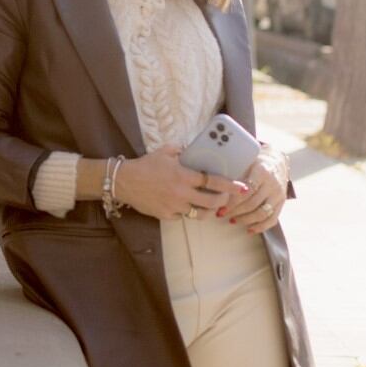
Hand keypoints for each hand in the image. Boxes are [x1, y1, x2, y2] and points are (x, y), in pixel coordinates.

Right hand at [113, 145, 248, 220]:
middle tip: (226, 198)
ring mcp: (174, 207)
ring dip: (207, 210)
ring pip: (198, 214)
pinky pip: (182, 216)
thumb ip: (182, 151)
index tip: (241, 187)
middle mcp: (181, 193)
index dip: (230, 185)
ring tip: (210, 205)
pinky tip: (184, 204)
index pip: (213, 181)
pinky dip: (186, 211)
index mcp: (184, 175)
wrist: (124, 181)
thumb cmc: (145, 165)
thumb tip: (194, 150)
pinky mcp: (166, 216)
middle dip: (223, 201)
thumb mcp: (165, 151)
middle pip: (211, 202)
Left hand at [218, 144, 288, 232]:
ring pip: (262, 213)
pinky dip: (260, 227)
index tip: (221, 207)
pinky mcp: (282, 203)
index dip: (232, 202)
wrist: (278, 161)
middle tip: (222, 214)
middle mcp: (272, 184)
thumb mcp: (246, 161)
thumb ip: (234, 172)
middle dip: (235, 212)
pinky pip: (272, 219)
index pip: (246, 191)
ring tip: (233, 220)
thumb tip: (215, 185)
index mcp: (261, 171)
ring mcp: (278, 195)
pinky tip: (249, 229)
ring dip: (245, 220)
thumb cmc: (256, 161)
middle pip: (253, 204)